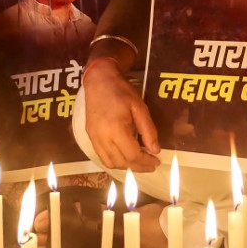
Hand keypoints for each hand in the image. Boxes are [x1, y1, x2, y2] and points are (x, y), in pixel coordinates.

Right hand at [83, 57, 159, 171]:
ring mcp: (94, 138)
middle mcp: (103, 137)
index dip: (146, 161)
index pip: (133, 155)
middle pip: (122, 162)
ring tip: (139, 162)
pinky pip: (101, 157)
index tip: (156, 161)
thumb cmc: (121, 91)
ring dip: (126, 167)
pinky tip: (124, 156)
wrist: (99, 80)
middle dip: (138, 167)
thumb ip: (148, 130)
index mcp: (116, 129)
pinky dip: (114, 161)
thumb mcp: (139, 107)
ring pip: (110, 163)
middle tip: (151, 164)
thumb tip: (155, 150)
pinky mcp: (90, 136)